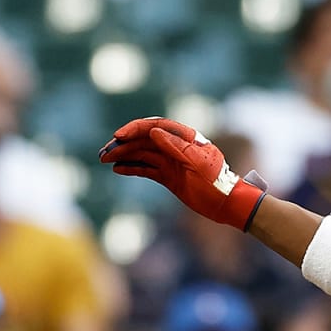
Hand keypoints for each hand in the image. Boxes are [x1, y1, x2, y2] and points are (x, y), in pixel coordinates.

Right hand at [100, 118, 266, 229]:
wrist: (227, 204)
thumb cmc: (217, 183)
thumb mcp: (199, 164)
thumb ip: (177, 148)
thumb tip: (154, 132)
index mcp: (185, 138)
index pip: (155, 126)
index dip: (135, 128)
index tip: (118, 136)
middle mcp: (175, 146)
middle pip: (144, 140)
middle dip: (123, 144)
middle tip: (103, 152)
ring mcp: (170, 161)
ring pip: (142, 154)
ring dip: (123, 155)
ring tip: (104, 159)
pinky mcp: (168, 176)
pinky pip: (146, 168)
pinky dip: (132, 167)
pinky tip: (118, 169)